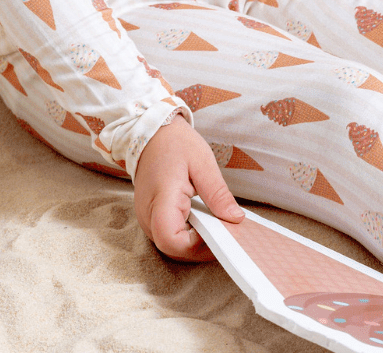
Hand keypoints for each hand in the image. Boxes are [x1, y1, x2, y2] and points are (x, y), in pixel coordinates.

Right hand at [133, 112, 243, 260]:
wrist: (152, 133)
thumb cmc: (176, 144)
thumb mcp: (203, 163)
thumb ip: (218, 194)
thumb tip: (235, 219)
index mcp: (161, 200)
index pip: (172, 240)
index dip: (197, 244)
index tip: (220, 231)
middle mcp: (148, 216)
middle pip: (174, 248)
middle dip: (202, 245)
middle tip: (227, 229)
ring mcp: (146, 218)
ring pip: (171, 245)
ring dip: (195, 240)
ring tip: (218, 223)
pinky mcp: (151, 217)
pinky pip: (169, 234)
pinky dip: (188, 233)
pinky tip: (204, 220)